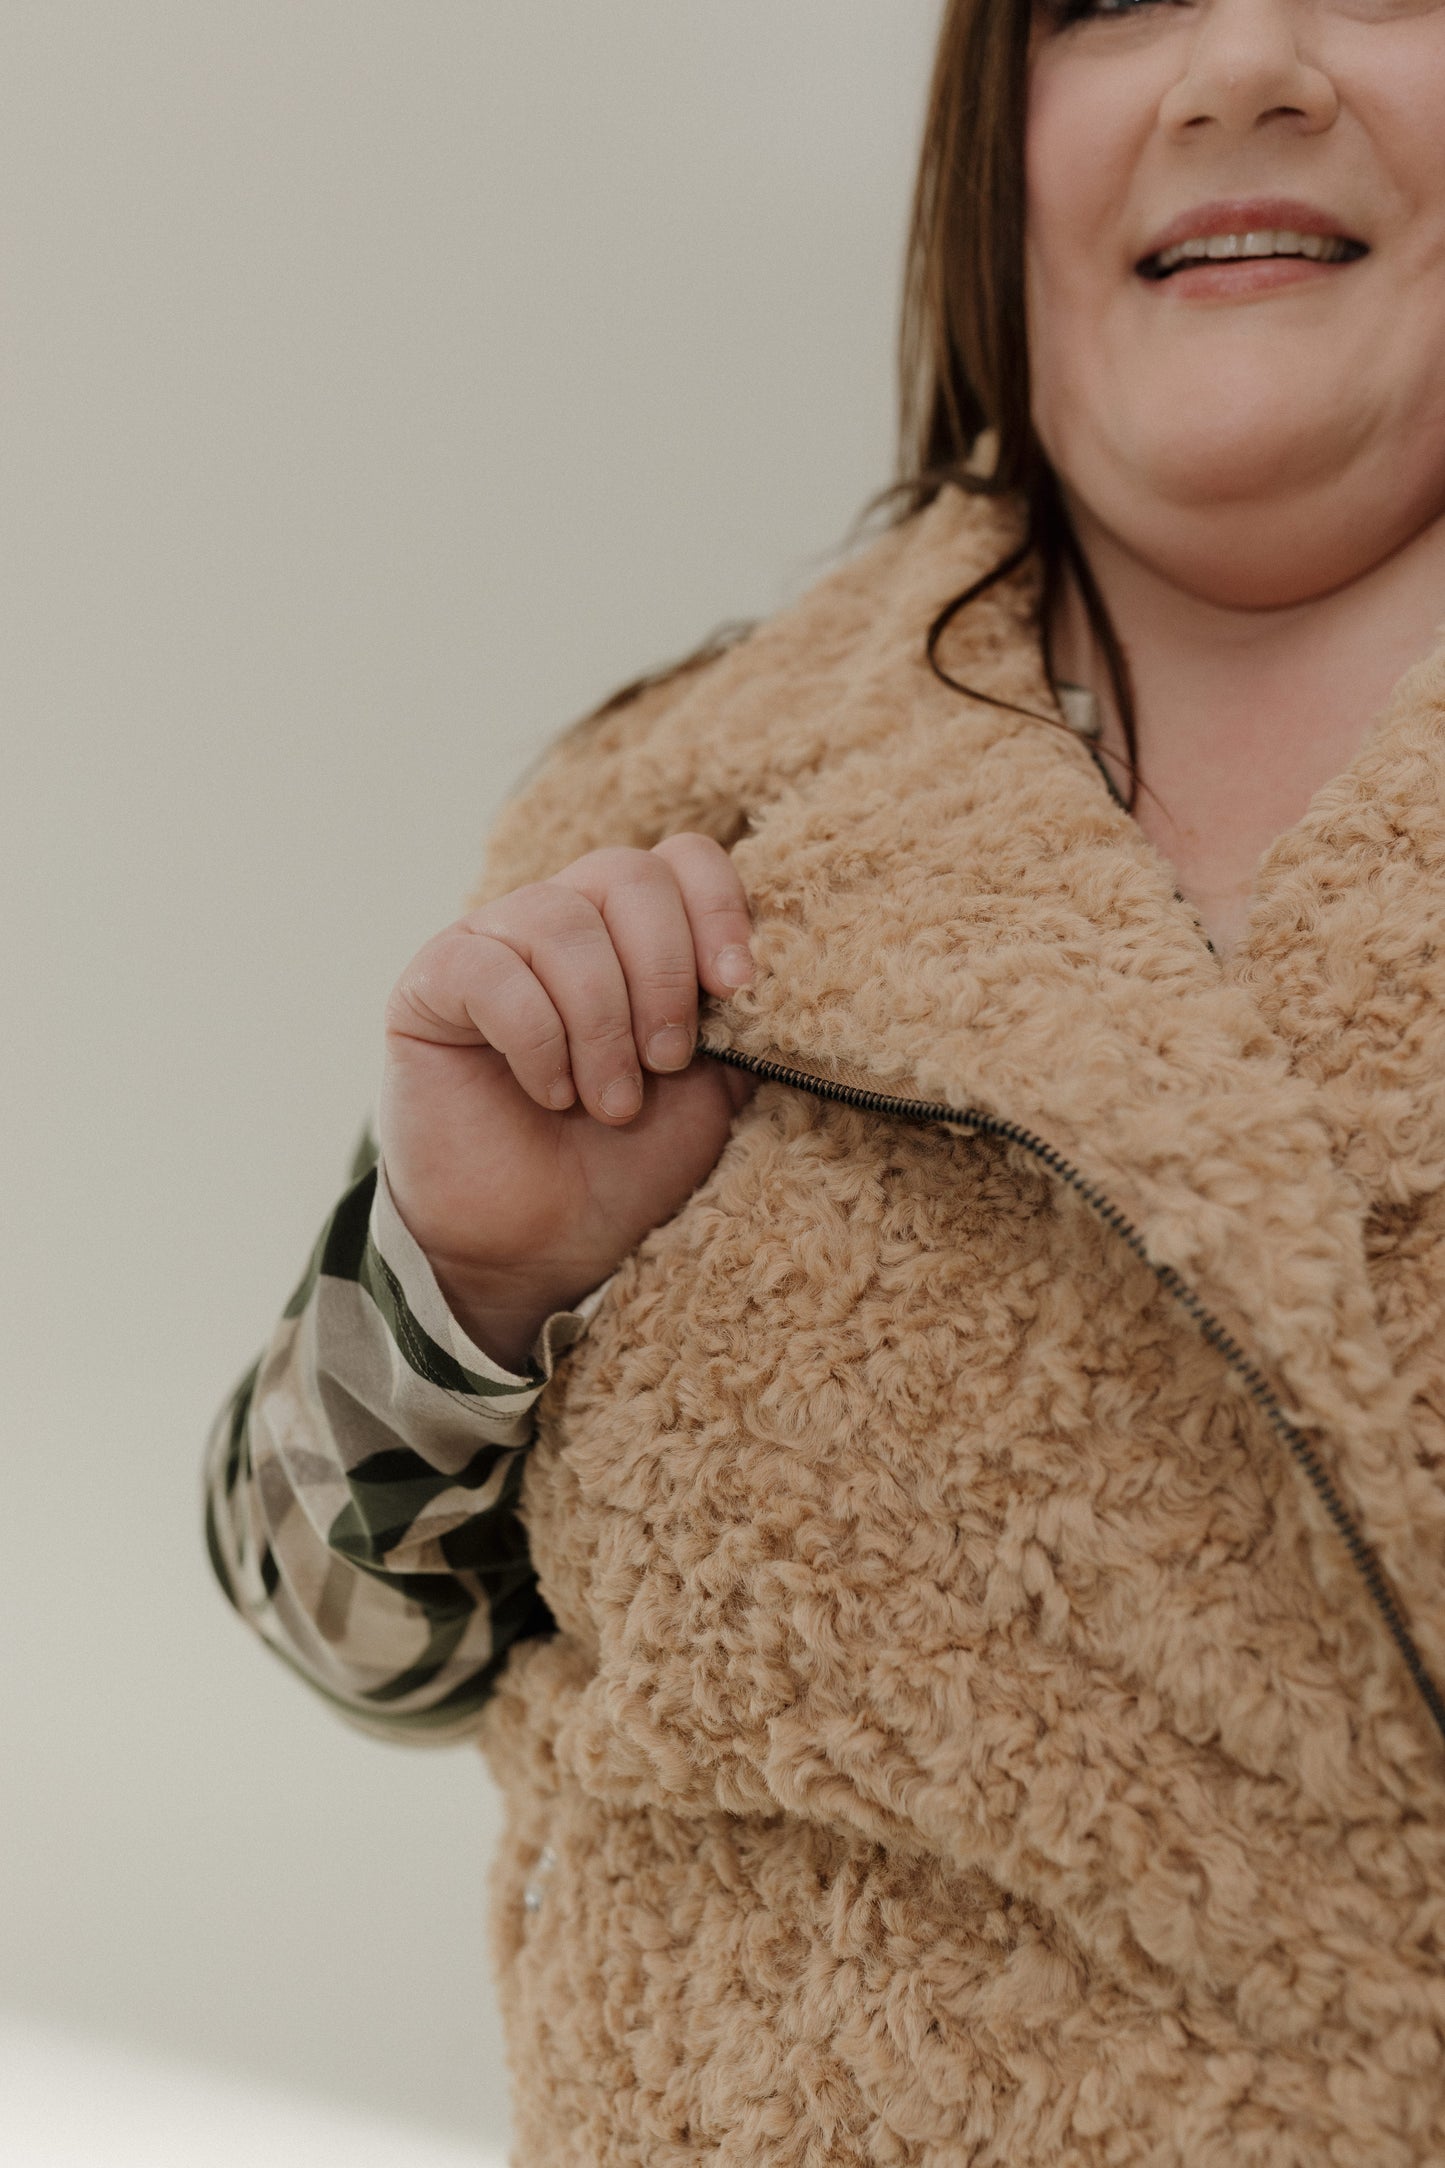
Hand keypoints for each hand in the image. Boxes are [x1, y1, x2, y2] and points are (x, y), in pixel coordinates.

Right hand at [378, 833, 756, 1368]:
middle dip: (662, 973)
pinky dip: (536, 1037)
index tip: (735, 987)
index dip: (717, 907)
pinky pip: (489, 970)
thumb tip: (782, 964)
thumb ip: (739, 1018)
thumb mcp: (710, 1089)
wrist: (540, 1247)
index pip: (681, 858)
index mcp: (634, 933)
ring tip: (609, 1102)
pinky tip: (550, 1092)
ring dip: (601, 1022)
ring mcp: (492, 943)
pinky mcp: (431, 983)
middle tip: (667, 1062)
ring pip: (560, 921)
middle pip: (625, 873)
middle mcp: (563, 919)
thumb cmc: (622, 1165)